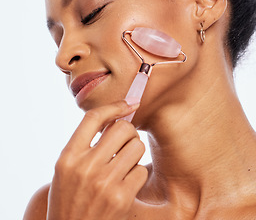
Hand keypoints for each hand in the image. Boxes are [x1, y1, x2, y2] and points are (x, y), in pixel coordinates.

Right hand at [47, 101, 147, 219]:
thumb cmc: (70, 198)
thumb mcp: (66, 170)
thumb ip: (85, 146)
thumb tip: (115, 119)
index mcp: (68, 157)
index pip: (93, 118)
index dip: (114, 106)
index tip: (130, 104)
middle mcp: (85, 167)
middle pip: (123, 129)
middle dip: (129, 134)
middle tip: (125, 145)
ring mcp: (104, 182)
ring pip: (137, 147)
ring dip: (134, 154)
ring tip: (123, 167)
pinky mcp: (121, 197)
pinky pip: (141, 170)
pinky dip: (137, 175)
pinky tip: (126, 185)